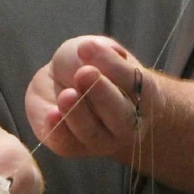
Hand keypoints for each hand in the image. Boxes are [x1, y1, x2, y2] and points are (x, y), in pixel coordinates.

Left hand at [24, 35, 161, 160]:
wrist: (62, 82)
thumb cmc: (86, 62)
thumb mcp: (92, 47)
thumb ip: (95, 50)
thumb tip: (88, 50)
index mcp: (142, 93)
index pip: (135, 82)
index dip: (114, 66)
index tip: (89, 48)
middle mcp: (126, 122)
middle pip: (120, 116)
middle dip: (101, 94)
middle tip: (84, 73)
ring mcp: (100, 139)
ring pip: (92, 133)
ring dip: (78, 113)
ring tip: (66, 94)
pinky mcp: (70, 146)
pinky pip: (67, 144)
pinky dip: (59, 131)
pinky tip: (52, 115)